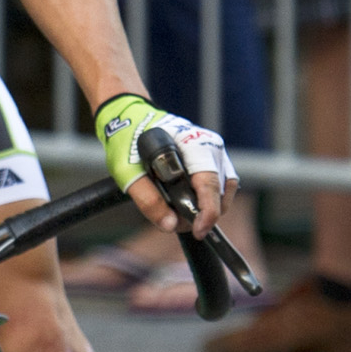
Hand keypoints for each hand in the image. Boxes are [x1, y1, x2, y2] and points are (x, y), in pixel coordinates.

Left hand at [94, 94, 236, 236]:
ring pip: (223, 191)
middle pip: (220, 192)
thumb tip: (169, 225)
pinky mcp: (212, 159)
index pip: (210, 185)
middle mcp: (210, 146)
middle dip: (203, 214)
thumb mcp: (127, 172)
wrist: (131, 120)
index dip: (208, 213)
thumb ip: (147, 199)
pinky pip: (219, 186)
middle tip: (175, 222)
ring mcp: (214, 152)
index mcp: (193, 144)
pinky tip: (187, 204)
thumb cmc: (128, 141)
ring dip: (206, 208)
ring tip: (179, 214)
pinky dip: (206, 200)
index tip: (198, 231)